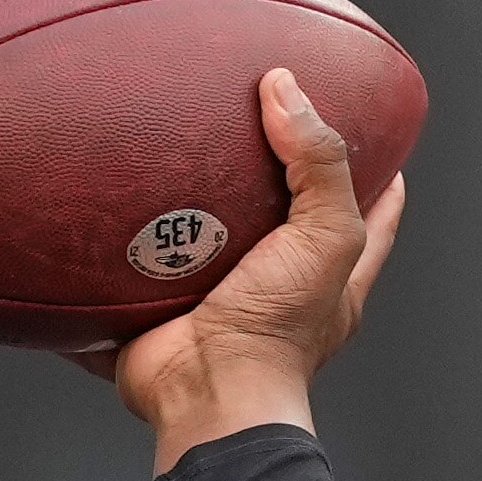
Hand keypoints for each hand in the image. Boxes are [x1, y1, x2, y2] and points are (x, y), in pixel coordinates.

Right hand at [68, 68, 407, 473]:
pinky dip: (122, 240)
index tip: (374, 128)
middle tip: (251, 118)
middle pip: (285, 219)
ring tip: (167, 142)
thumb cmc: (276, 331)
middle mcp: (280, 287)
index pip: (371, 213)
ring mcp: (218, 298)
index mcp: (331, 277)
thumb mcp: (324, 239)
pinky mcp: (159, 307)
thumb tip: (286, 88)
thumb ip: (319, 165)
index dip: (379, 171)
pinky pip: (136, 265)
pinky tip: (102, 199)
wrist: (204, 391)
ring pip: (207, 236)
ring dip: (189, 200)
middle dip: (272, 175)